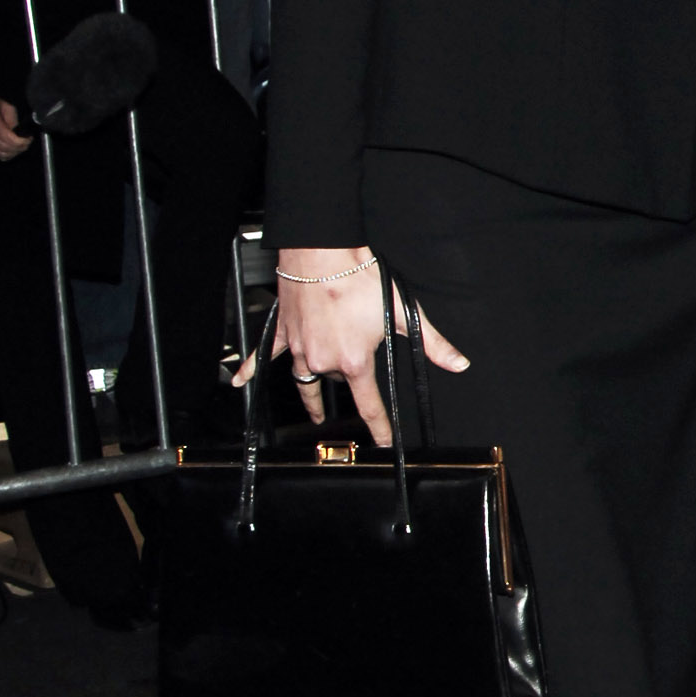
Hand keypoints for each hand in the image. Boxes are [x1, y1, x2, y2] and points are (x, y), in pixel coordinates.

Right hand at [0, 83, 30, 159]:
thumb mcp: (5, 105)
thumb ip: (13, 119)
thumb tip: (20, 134)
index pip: (6, 136)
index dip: (20, 141)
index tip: (29, 138)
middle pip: (5, 147)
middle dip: (20, 148)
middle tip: (28, 142)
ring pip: (1, 154)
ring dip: (14, 153)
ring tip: (22, 146)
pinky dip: (7, 155)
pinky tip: (13, 149)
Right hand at [235, 248, 469, 445]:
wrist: (323, 253)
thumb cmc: (359, 279)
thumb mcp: (402, 313)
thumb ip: (432, 342)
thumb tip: (457, 363)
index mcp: (352, 361)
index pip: (368, 405)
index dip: (378, 427)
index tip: (380, 444)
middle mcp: (322, 360)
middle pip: (336, 382)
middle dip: (346, 379)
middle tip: (352, 375)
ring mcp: (298, 347)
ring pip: (305, 376)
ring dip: (310, 391)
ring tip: (314, 409)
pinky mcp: (282, 331)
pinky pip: (264, 356)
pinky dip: (251, 369)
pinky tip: (238, 381)